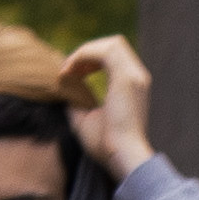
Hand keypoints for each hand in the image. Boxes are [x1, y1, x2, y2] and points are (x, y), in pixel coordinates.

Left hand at [60, 35, 153, 175]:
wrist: (121, 156)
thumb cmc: (105, 144)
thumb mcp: (84, 117)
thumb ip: (76, 99)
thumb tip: (62, 86)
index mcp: (130, 85)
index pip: (112, 57)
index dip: (88, 59)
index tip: (68, 74)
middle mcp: (137, 77)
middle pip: (114, 45)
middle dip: (87, 51)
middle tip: (66, 70)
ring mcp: (135, 76)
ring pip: (112, 43)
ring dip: (86, 51)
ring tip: (68, 69)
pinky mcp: (128, 79)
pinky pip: (107, 51)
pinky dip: (86, 54)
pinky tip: (71, 71)